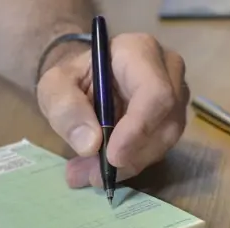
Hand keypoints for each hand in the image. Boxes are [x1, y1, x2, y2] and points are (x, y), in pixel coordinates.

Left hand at [37, 33, 188, 187]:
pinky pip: (157, 150)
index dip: (138, 128)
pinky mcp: (171, 120)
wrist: (83, 80)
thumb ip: (66, 108)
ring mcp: (175, 96)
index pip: (154, 92)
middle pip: (165, 122)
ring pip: (163, 142)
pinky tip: (99, 170)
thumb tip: (90, 144)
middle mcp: (167, 71)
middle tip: (90, 175)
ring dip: (127, 165)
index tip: (112, 157)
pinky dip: (129, 166)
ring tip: (87, 173)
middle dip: (130, 156)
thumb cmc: (71, 78)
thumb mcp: (54, 87)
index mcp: (139, 51)